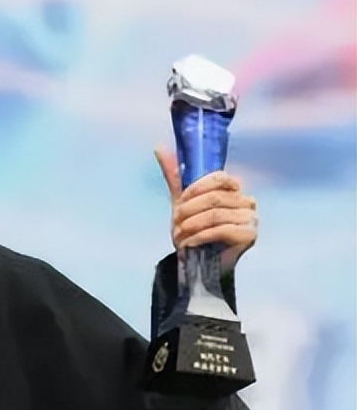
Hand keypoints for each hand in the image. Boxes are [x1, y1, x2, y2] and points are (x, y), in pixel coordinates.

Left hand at [154, 146, 257, 272]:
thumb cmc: (193, 229)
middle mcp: (247, 201)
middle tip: (176, 222)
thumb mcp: (181, 200)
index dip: (197, 188)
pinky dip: (200, 237)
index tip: (180, 201)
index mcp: (234, 188)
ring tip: (180, 235)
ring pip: (216, 215)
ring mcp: (251, 218)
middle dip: (189, 210)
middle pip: (215, 198)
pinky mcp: (249, 235)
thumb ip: (175, 175)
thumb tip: (159, 147)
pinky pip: (222, 230)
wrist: (197, 262)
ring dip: (192, 225)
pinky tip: (189, 243)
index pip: (220, 177)